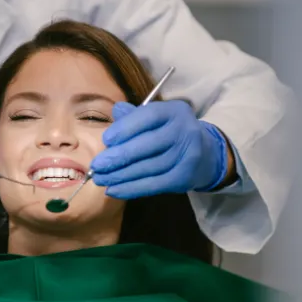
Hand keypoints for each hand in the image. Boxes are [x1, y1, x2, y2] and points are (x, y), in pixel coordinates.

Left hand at [90, 101, 229, 198]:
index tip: (106, 139)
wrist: (205, 154)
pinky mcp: (185, 177)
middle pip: (147, 145)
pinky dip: (131, 189)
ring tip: (100, 179)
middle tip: (96, 166)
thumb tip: (115, 111)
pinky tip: (113, 190)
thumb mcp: (155, 118)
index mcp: (174, 111)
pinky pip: (154, 185)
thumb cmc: (169, 132)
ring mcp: (187, 156)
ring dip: (120, 175)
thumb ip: (134, 116)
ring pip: (149, 167)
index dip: (126, 128)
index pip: (148, 116)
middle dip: (118, 156)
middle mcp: (184, 131)